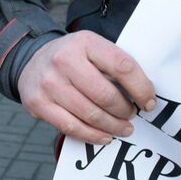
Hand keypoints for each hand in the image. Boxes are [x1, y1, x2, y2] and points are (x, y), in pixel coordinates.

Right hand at [17, 31, 156, 144]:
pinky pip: (71, 127)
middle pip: (106, 95)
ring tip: (123, 128)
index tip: (149, 102)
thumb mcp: (93, 48)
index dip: (141, 88)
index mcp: (85, 43)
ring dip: (112, 126)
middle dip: (125, 111)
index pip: (122, 67)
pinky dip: (92, 135)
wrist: (31, 59)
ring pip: (90, 114)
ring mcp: (49, 83)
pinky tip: (104, 136)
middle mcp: (64, 60)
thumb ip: (114, 66)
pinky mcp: (38, 103)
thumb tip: (143, 95)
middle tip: (132, 116)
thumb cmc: (71, 57)